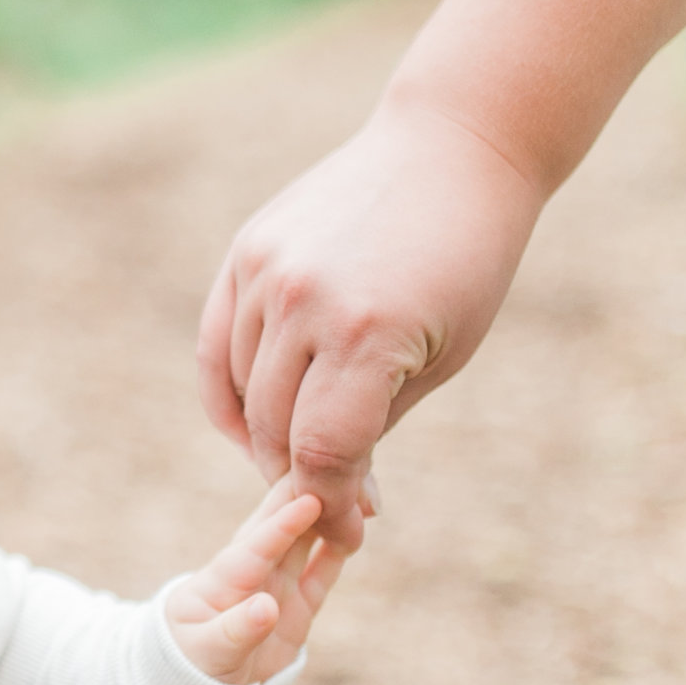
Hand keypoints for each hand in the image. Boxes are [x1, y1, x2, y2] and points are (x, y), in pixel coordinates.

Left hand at [164, 482, 343, 684]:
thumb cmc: (188, 665)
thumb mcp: (206, 652)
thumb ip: (236, 630)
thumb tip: (268, 608)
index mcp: (224, 579)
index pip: (257, 544)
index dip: (283, 521)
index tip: (309, 496)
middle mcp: (252, 573)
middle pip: (283, 525)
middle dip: (307, 493)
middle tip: (338, 459)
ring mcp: (276, 586)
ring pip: (307, 540)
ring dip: (329, 513)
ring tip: (358, 484)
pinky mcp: (296, 605)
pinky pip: (322, 571)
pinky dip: (339, 549)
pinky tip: (359, 524)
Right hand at [196, 99, 542, 550]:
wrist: (450, 150)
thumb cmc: (467, 262)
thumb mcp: (441, 355)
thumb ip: (376, 422)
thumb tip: (335, 494)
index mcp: (369, 332)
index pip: (324, 452)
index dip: (333, 504)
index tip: (348, 534)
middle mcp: (305, 301)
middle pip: (278, 430)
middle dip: (303, 479)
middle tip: (329, 506)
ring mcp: (267, 274)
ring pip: (244, 395)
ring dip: (269, 440)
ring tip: (304, 458)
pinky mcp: (245, 254)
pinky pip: (219, 349)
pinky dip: (231, 396)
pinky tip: (255, 423)